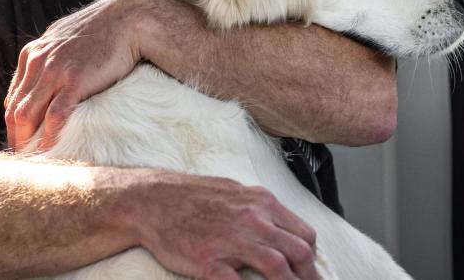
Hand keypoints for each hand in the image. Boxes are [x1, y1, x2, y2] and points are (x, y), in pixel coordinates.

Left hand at [5, 0, 147, 151]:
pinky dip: (49, 136)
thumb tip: (43, 77)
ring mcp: (55, 70)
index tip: (20, 140)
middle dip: (16, 137)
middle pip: (16, 109)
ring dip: (27, 141)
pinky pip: (55, 115)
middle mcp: (38, 61)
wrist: (129, 19)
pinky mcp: (75, 80)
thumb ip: (49, 56)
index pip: (14, 96)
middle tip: (22, 157)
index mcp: (33, 53)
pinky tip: (50, 150)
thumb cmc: (102, 30)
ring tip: (32, 160)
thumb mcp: (64, 37)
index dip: (13, 123)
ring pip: (28, 114)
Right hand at [131, 171, 320, 279]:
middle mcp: (253, 219)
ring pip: (278, 268)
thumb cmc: (190, 195)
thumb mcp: (234, 191)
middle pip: (300, 252)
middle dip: (310, 277)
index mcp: (262, 202)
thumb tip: (278, 226)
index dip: (312, 257)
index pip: (304, 234)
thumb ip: (258, 209)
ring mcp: (232, 241)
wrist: (151, 199)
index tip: (309, 270)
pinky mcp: (209, 260)